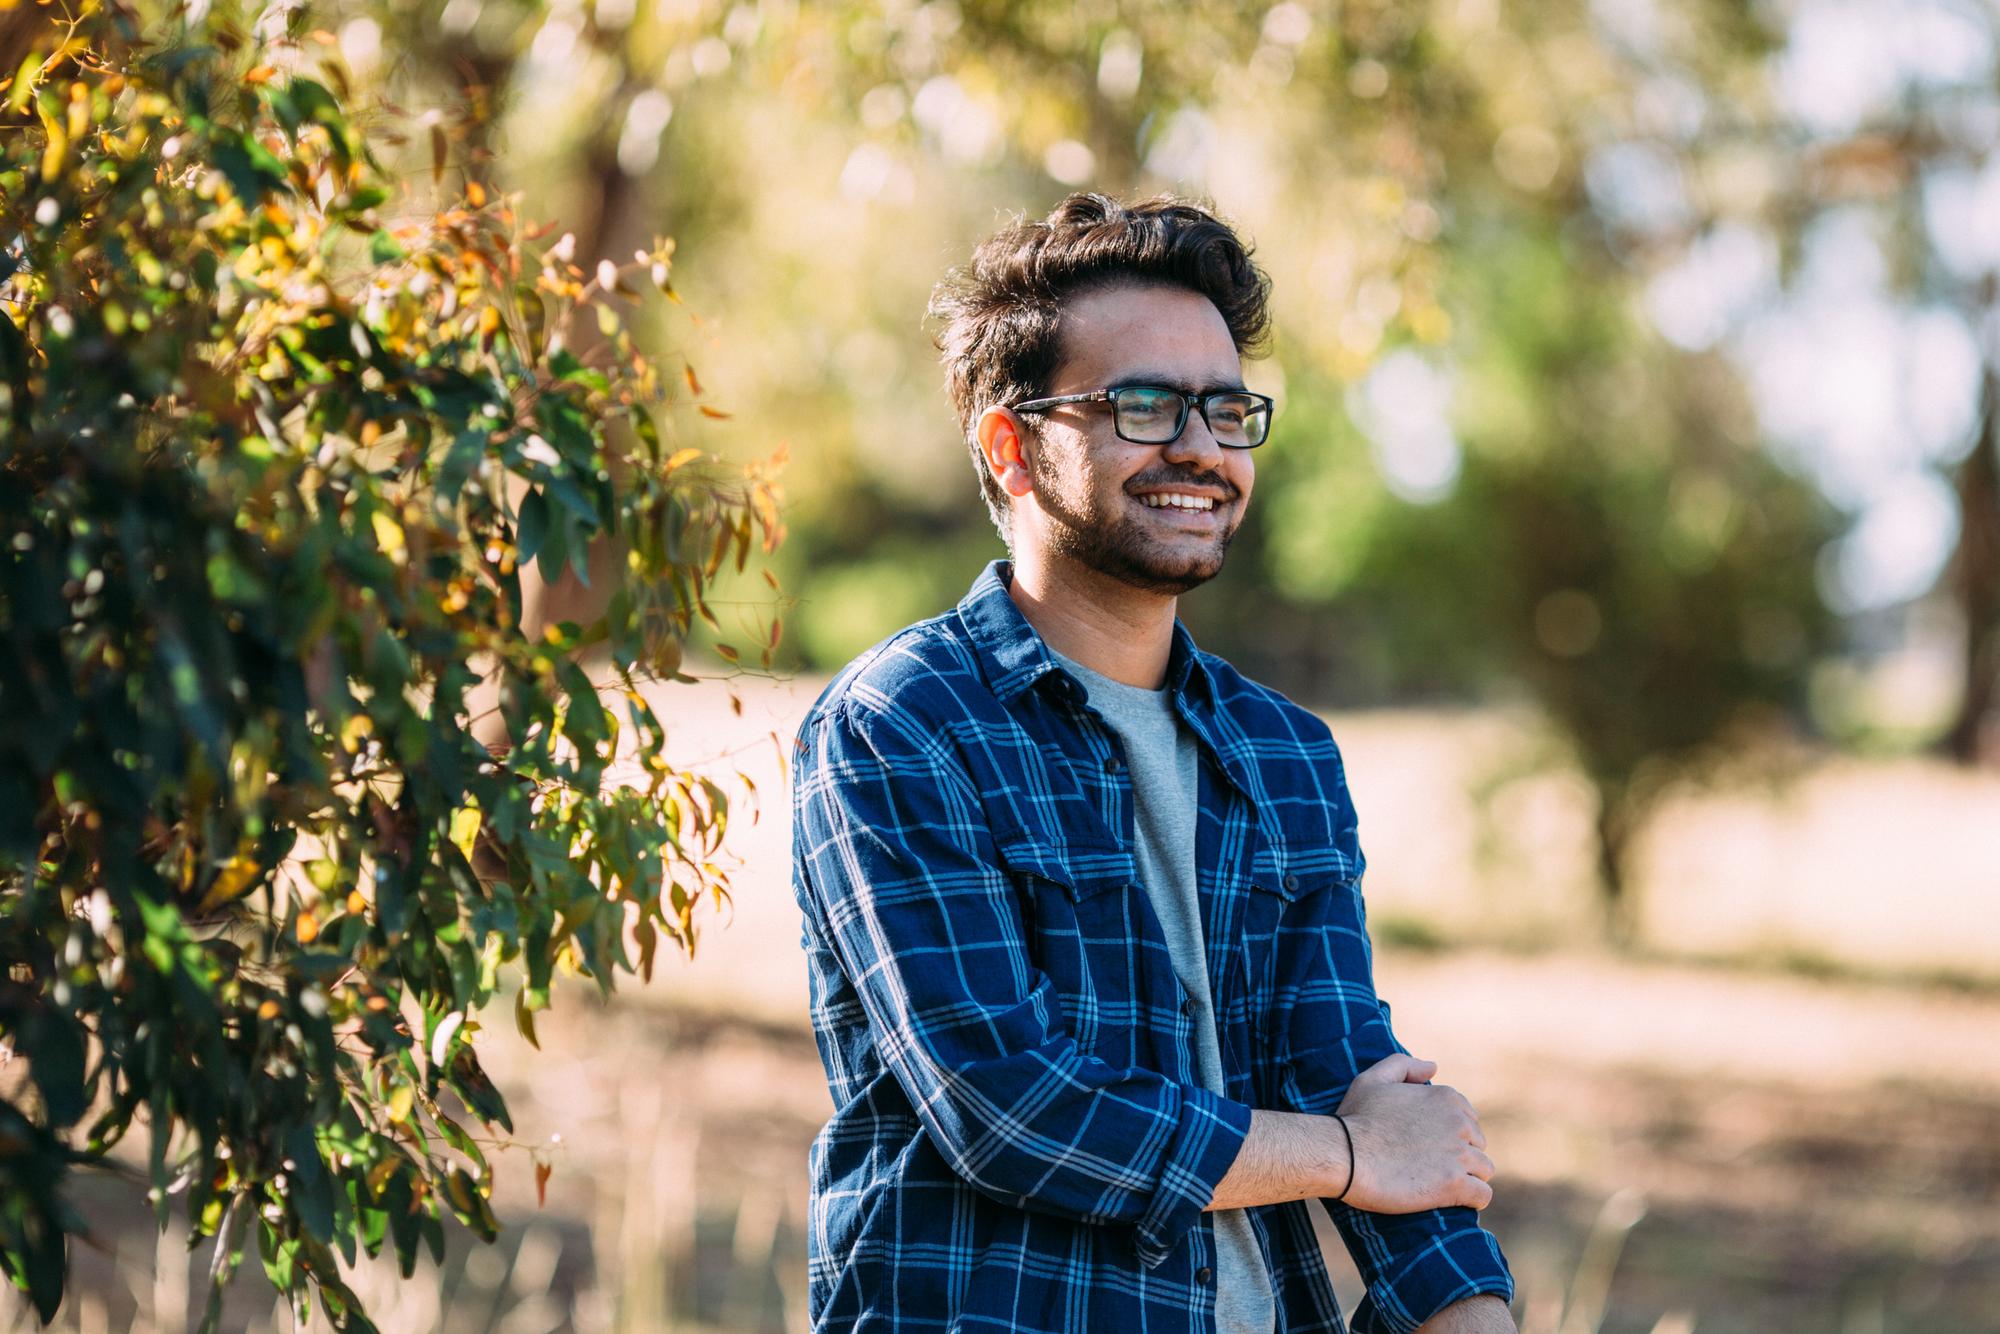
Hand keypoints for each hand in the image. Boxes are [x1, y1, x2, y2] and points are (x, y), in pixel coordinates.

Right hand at [1335, 1053, 1493, 1212]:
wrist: (1343, 1155)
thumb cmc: (1354, 1119)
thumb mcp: (1373, 1080)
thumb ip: (1404, 1066)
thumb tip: (1433, 1067)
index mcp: (1446, 1098)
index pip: (1468, 1119)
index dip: (1450, 1134)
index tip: (1428, 1146)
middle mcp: (1460, 1123)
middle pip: (1478, 1144)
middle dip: (1460, 1155)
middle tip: (1430, 1167)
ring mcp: (1460, 1154)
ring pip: (1484, 1170)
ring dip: (1467, 1178)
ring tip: (1440, 1186)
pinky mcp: (1455, 1185)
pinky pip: (1482, 1195)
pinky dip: (1471, 1200)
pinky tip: (1453, 1201)